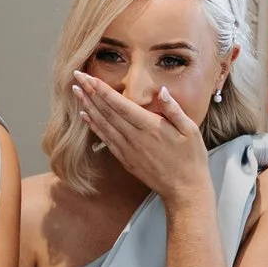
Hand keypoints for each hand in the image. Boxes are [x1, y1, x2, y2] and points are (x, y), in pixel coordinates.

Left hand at [69, 71, 210, 202]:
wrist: (184, 190)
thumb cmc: (191, 159)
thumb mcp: (191, 130)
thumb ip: (174, 110)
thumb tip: (162, 91)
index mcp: (151, 127)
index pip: (121, 105)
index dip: (103, 90)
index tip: (89, 77)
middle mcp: (135, 138)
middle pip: (107, 112)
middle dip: (91, 93)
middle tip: (77, 77)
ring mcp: (128, 150)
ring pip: (103, 125)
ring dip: (88, 107)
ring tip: (76, 92)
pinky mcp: (125, 160)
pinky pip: (105, 140)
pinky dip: (94, 126)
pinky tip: (85, 116)